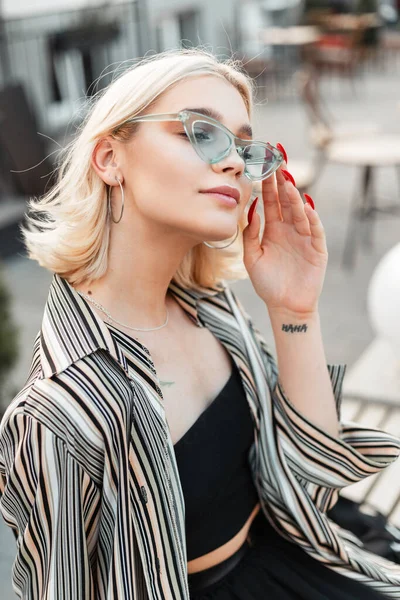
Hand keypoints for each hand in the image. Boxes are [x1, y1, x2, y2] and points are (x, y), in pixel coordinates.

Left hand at [242, 163, 327, 316]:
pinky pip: (315, 230)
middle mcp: (289, 229)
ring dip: (294, 197)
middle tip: (279, 161)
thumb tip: (250, 209)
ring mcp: (304, 238)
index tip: (265, 165)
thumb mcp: (252, 258)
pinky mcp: (317, 249)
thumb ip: (250, 235)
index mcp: (272, 230)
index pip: (270, 202)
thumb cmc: (267, 283)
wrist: (285, 306)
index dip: (268, 184)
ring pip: (300, 212)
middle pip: (286, 201)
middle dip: (283, 182)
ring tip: (288, 182)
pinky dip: (311, 218)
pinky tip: (305, 207)